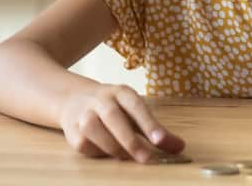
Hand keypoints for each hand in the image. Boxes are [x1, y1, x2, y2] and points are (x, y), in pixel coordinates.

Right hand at [57, 84, 184, 161]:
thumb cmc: (114, 108)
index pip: (137, 106)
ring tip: (128, 156)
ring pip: (95, 132)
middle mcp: (100, 100)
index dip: (149, 123)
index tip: (161, 140)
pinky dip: (99, 153)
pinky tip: (107, 151)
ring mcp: (83, 114)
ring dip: (114, 148)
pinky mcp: (71, 131)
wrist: (73, 100)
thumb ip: (156, 130)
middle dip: (130, 141)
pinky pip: (85, 146)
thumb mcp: (135, 111)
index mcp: (121, 92)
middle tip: (147, 159)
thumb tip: (179, 147)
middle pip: (114, 118)